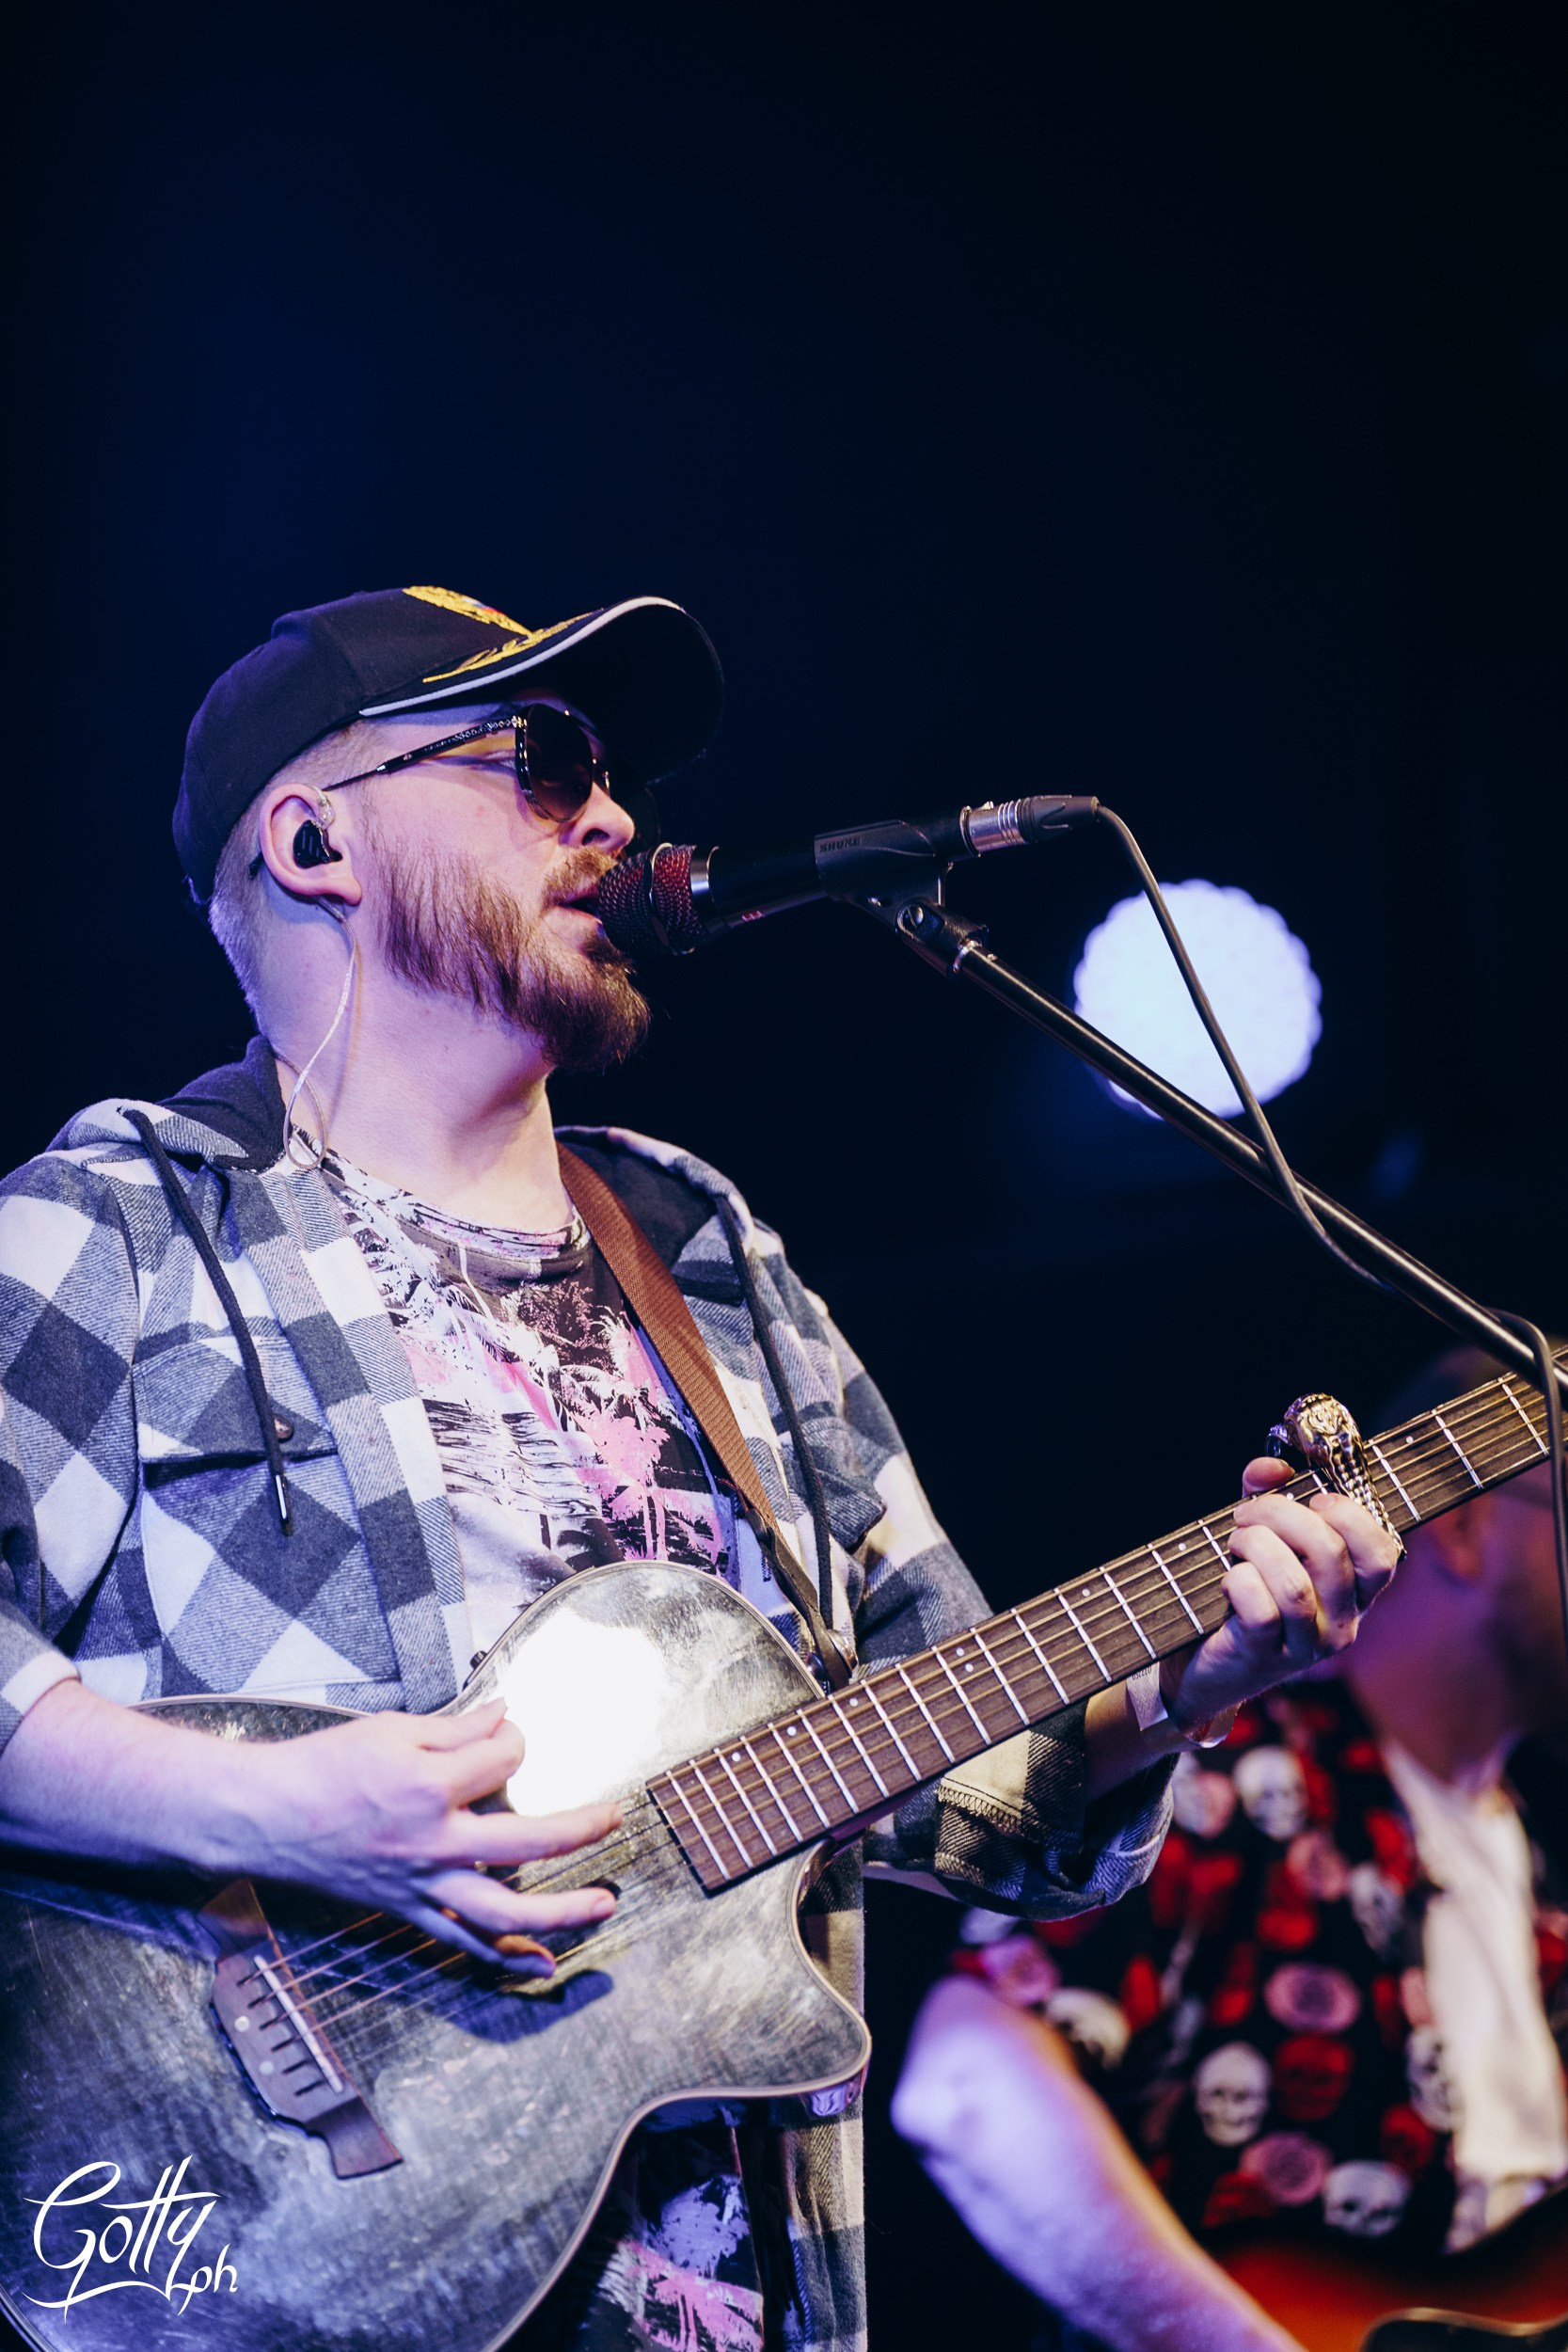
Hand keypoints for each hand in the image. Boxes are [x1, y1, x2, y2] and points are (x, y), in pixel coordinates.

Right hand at [218, 1699, 619, 1970]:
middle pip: (527, 1844)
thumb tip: (505, 1716)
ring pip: (504, 1911)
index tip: (507, 1733)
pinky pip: (463, 1941)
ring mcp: (420, 1885)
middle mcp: (432, 1843)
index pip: (502, 1759)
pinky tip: (542, 1963)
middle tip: (613, 1819)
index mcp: (429, 1787)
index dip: (512, 1740)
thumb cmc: (322, 1767)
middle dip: (579, 1831)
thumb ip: (457, 1728)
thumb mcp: (393, 1730)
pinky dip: (505, 1957)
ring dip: (561, 1911)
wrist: (264, 1815)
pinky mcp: (406, 1910)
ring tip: (604, 1903)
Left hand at [1157, 1458, 1400, 1733]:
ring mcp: (1308, 1645)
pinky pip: (1262, 1610)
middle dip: (1281, 1516)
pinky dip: (1238, 1581)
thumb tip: (1271, 1467)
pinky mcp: (1268, 1656)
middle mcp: (1343, 1622)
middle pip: (1330, 1555)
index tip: (1313, 1499)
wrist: (1209, 1664)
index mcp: (1355, 1593)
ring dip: (1255, 1547)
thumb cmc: (1246, 1592)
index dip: (1350, 1516)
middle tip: (1247, 1514)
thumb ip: (1269, 1496)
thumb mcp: (1263, 1537)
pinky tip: (1228, 1580)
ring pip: (1294, 1583)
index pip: (1383, 1554)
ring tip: (1235, 1542)